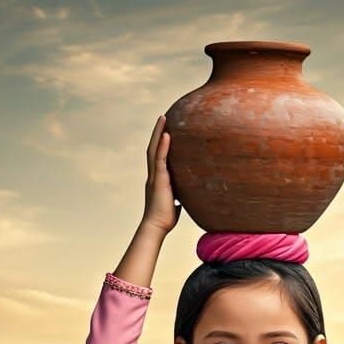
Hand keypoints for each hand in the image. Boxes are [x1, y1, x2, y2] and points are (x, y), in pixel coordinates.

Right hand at [142, 115, 180, 233]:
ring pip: (154, 149)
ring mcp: (154, 176)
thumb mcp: (175, 203)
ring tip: (163, 118)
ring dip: (158, 133)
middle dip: (158, 132)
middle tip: (163, 117)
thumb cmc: (165, 219)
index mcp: (157, 179)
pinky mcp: (158, 180)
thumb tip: (189, 194)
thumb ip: (180, 195)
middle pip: (154, 148)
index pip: (158, 157)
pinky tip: (167, 135)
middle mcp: (153, 175)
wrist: (156, 227)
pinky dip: (163, 146)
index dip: (160, 143)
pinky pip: (160, 159)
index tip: (165, 131)